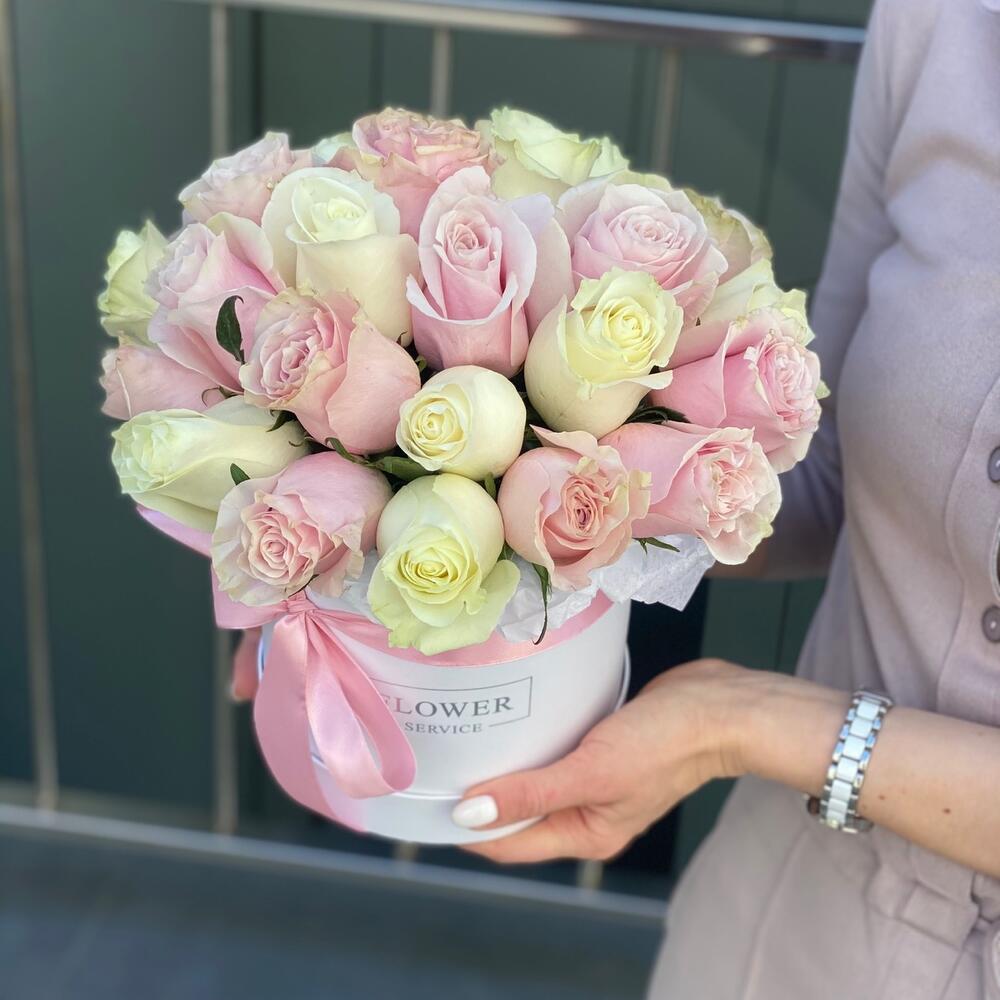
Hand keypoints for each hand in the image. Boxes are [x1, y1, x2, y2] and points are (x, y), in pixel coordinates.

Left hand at [457, 658, 764, 863]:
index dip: (465, 828)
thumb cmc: (666, 742)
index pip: (508, 842)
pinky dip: (530, 744)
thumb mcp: (592, 771)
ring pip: (533, 782)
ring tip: (465, 739)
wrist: (719, 705)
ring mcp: (594, 782)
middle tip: (439, 761)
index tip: (427, 800)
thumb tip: (469, 814)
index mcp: (586, 834)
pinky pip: (553, 753)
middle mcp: (586, 814)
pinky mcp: (600, 749)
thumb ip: (531, 793)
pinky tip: (511, 721)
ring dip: (503, 767)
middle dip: (478, 796)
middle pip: (517, 814)